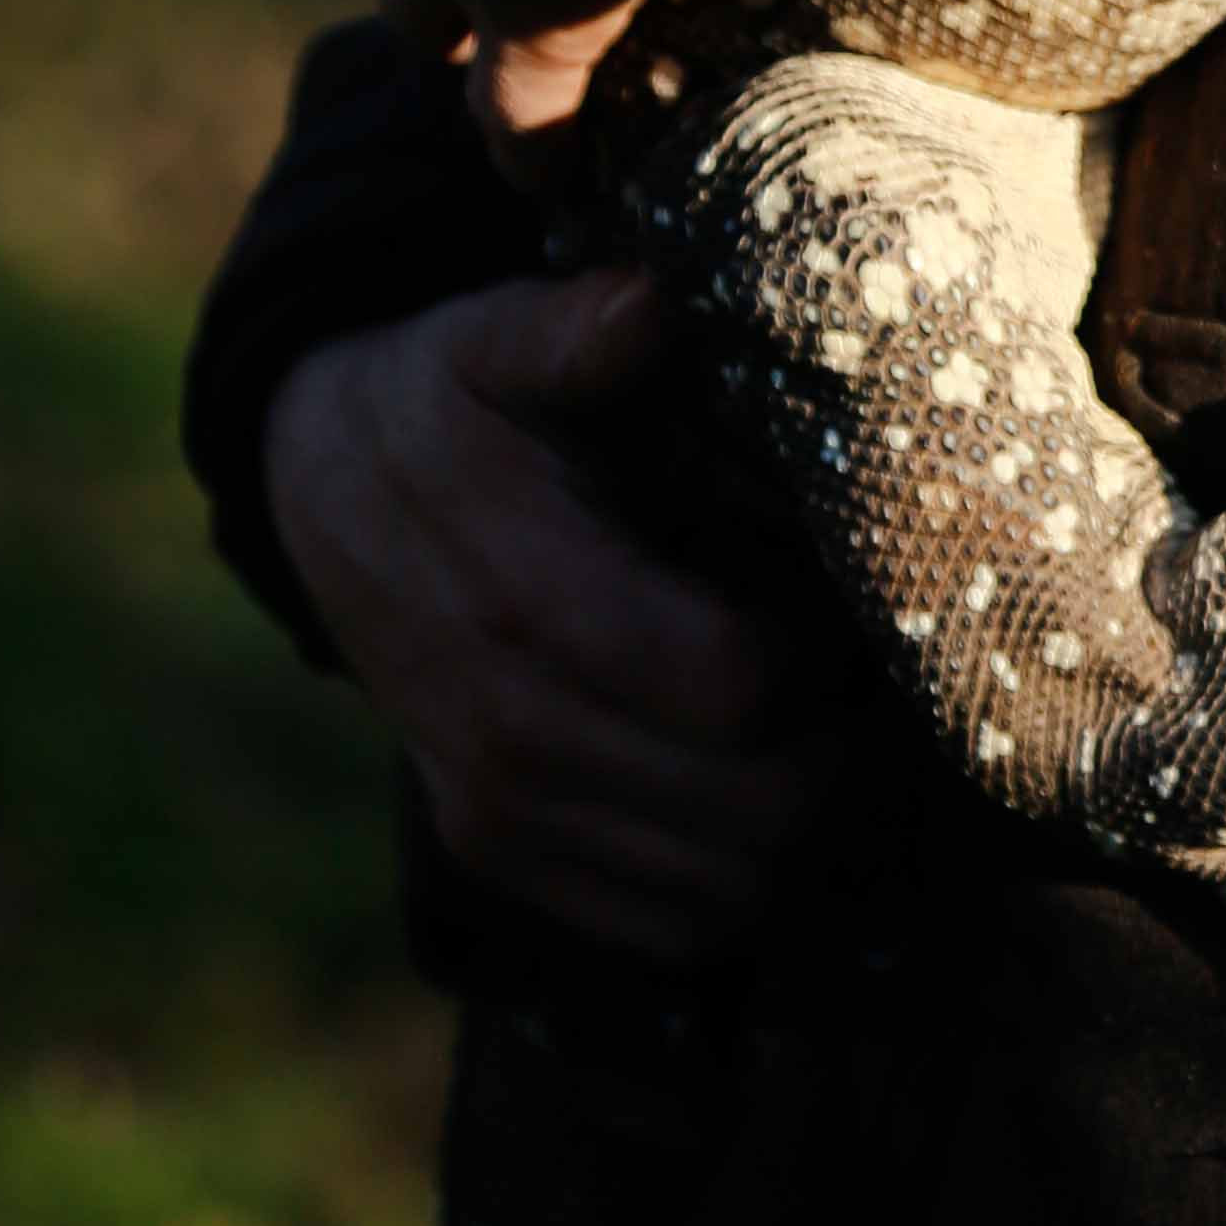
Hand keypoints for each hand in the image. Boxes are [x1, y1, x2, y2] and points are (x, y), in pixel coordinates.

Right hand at [261, 275, 835, 957]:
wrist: (322, 490)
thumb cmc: (451, 399)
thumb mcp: (498, 339)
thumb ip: (577, 329)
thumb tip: (652, 299)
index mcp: (529, 599)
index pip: (737, 686)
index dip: (836, 655)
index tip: (879, 596)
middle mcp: (512, 732)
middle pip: (756, 811)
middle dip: (856, 753)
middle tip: (904, 678)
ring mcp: (502, 810)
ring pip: (727, 889)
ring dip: (819, 829)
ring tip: (860, 727)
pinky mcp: (502, 854)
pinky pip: (670, 925)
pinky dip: (749, 880)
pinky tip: (785, 785)